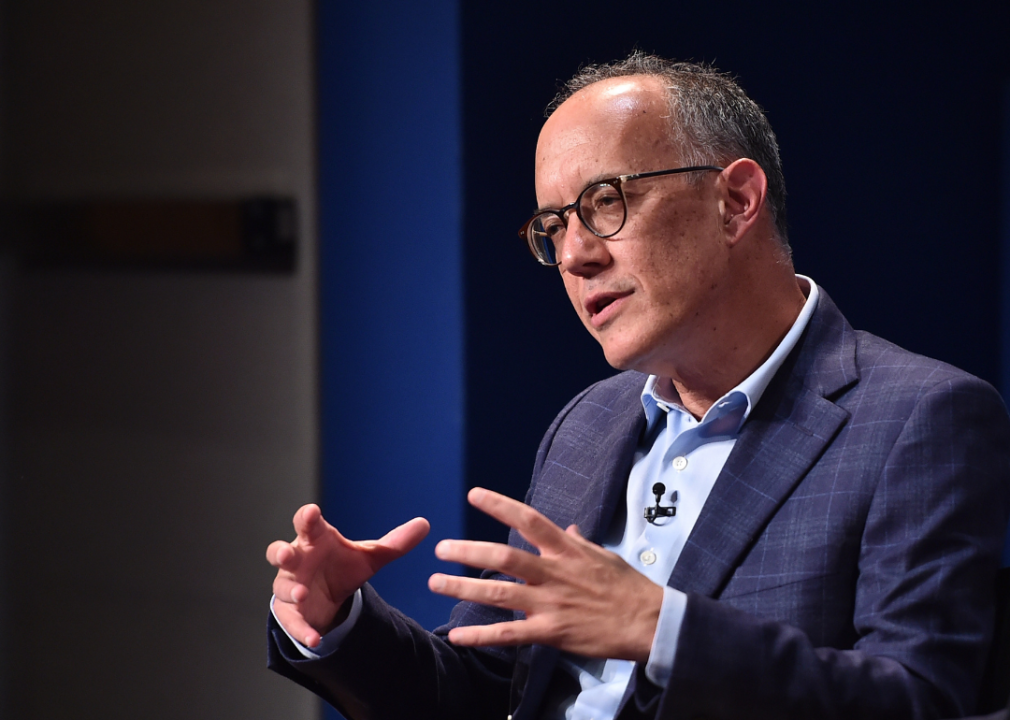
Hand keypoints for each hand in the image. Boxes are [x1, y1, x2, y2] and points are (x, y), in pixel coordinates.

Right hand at [267, 504, 428, 647]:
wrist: (328, 597)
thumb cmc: (342, 565)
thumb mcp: (369, 557)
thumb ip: (395, 544)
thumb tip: (424, 524)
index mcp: (315, 540)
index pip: (308, 525)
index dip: (307, 517)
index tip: (311, 512)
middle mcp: (298, 560)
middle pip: (281, 552)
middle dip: (281, 553)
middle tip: (286, 554)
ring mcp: (290, 586)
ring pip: (282, 587)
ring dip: (291, 591)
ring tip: (303, 594)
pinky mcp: (289, 612)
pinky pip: (292, 621)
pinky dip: (302, 630)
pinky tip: (315, 638)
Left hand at [428, 488, 662, 661]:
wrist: (650, 623)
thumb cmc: (628, 587)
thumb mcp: (603, 556)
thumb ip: (579, 543)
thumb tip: (567, 529)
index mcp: (566, 550)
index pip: (528, 520)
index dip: (499, 505)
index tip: (473, 495)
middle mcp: (553, 573)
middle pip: (503, 558)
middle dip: (468, 552)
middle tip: (441, 549)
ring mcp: (550, 603)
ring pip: (499, 594)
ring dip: (463, 588)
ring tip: (435, 583)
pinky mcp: (551, 632)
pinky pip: (509, 634)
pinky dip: (481, 636)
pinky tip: (457, 637)